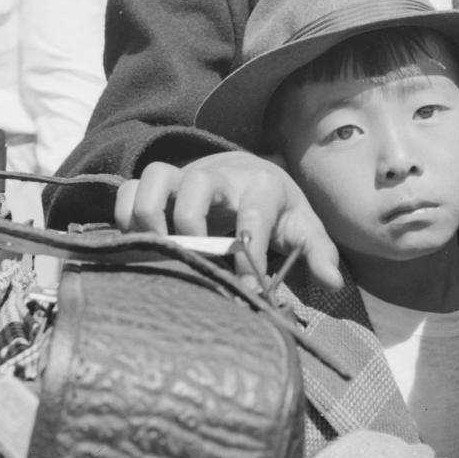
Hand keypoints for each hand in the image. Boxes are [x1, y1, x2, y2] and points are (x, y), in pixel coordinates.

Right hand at [114, 151, 341, 289]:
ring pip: (155, 177)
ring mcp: (184, 178)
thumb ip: (318, 252)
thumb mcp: (302, 226)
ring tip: (158, 250)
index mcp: (261, 187)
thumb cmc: (277, 207)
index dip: (248, 249)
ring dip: (149, 213)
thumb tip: (332, 282)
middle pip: (198, 183)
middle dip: (191, 221)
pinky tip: (139, 246)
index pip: (254, 213)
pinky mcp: (159, 185)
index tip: (245, 286)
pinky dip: (125, 215)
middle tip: (192, 257)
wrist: (251, 171)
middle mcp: (220, 177)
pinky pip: (129, 189)